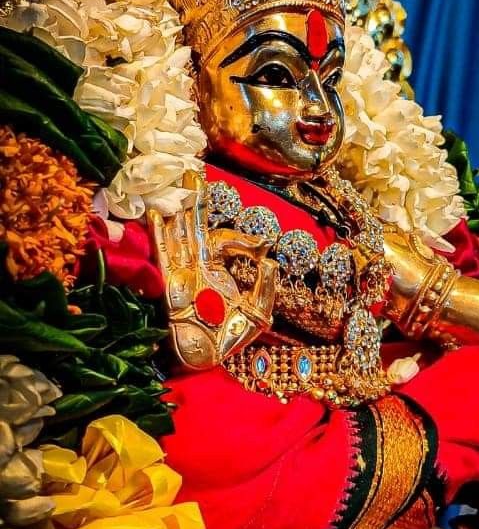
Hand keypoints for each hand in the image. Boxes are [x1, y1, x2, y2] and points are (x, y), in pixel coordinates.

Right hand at [148, 174, 275, 368]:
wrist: (210, 356)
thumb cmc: (230, 338)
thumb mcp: (258, 310)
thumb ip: (266, 285)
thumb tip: (272, 259)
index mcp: (217, 270)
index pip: (225, 241)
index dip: (244, 240)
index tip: (262, 247)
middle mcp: (197, 266)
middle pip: (194, 226)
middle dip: (194, 201)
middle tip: (193, 172)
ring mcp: (182, 272)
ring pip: (180, 233)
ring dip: (179, 209)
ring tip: (179, 182)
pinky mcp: (171, 282)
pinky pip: (165, 252)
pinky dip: (160, 233)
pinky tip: (157, 212)